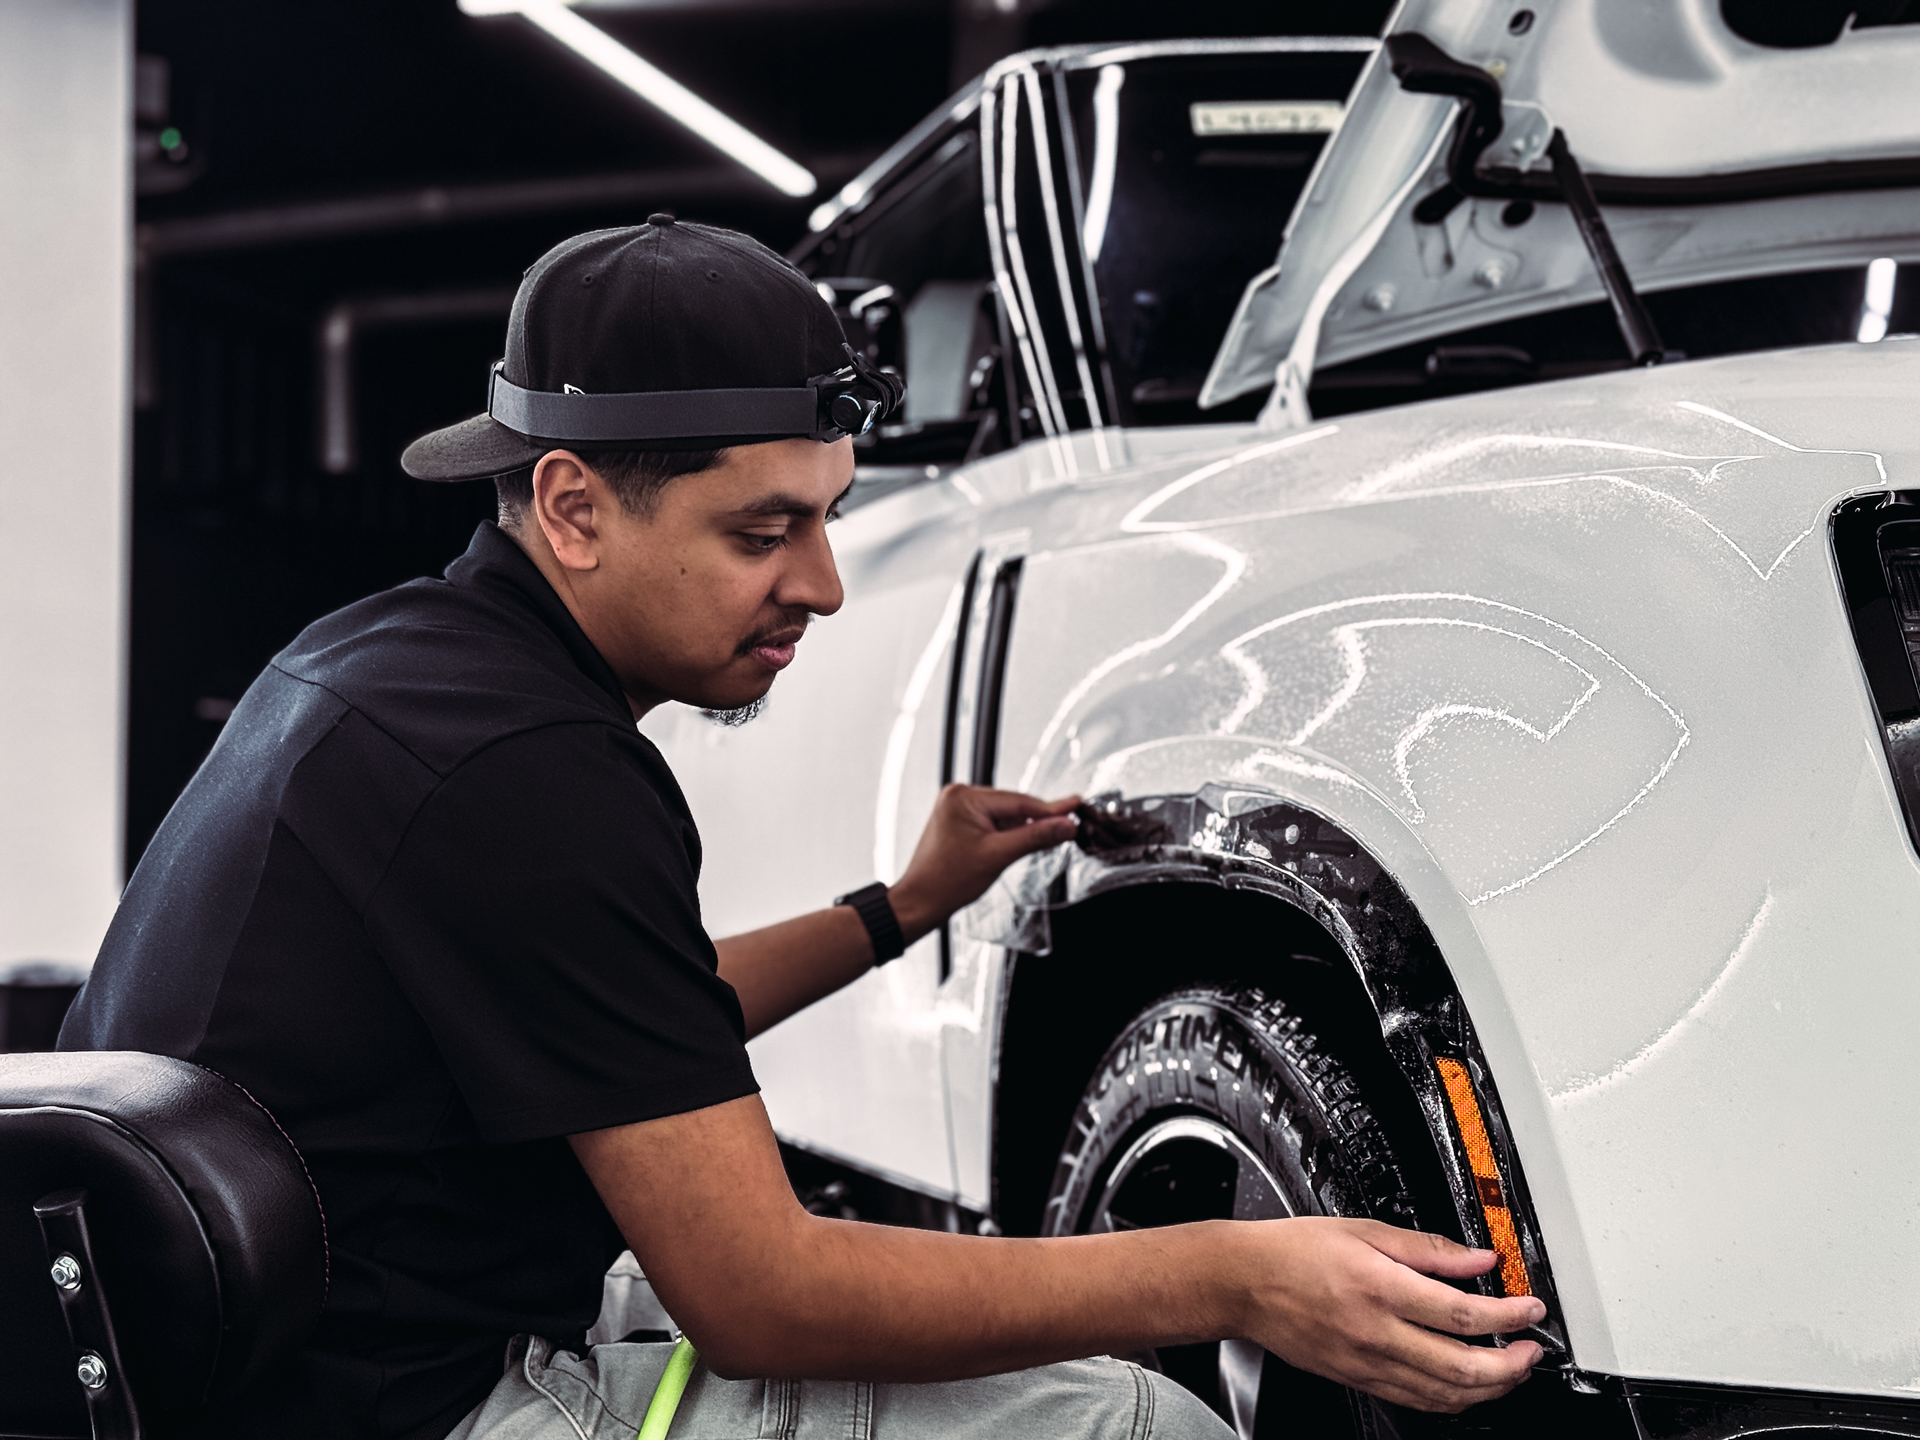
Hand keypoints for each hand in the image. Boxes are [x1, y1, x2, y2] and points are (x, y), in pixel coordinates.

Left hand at [887, 785, 1078, 939]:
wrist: (921, 902)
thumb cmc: (946, 881)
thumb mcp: (998, 856)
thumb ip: (1035, 837)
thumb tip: (1064, 825)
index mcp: (963, 797)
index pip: (1019, 801)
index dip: (1051, 809)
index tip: (1075, 807)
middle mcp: (959, 796)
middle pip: (1014, 806)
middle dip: (1037, 820)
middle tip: (1069, 825)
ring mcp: (958, 809)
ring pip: (1005, 816)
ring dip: (1023, 829)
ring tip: (1043, 840)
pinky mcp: (960, 822)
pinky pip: (994, 823)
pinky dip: (1009, 834)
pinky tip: (1020, 844)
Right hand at [1240, 1218, 1545, 1412]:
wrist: (1244, 1283)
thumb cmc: (1295, 1251)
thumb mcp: (1364, 1230)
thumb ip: (1427, 1247)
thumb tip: (1477, 1257)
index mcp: (1380, 1287)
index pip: (1461, 1312)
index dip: (1508, 1315)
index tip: (1530, 1309)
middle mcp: (1375, 1332)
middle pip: (1461, 1366)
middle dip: (1511, 1364)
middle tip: (1532, 1349)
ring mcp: (1366, 1363)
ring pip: (1443, 1394)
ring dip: (1489, 1388)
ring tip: (1511, 1370)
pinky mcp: (1357, 1379)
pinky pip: (1416, 1401)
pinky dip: (1452, 1399)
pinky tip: (1466, 1386)